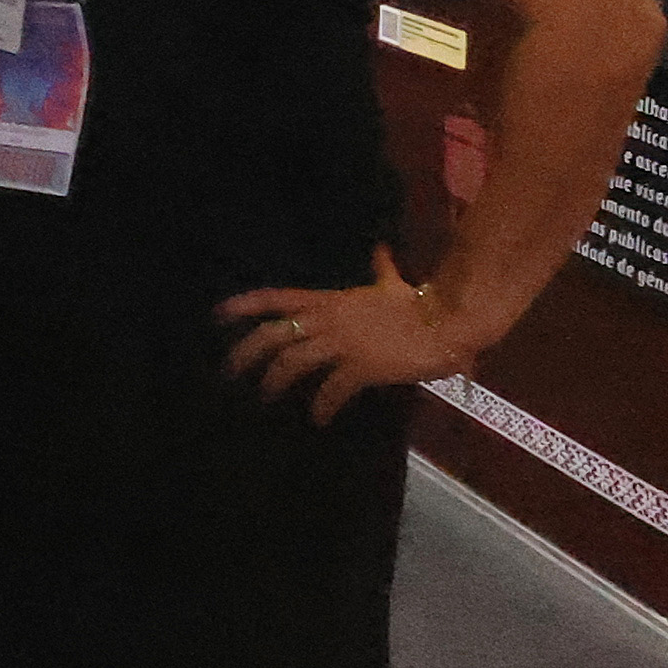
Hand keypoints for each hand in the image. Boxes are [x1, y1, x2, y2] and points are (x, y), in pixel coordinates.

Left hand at [218, 255, 492, 418]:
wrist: (451, 322)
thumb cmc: (423, 306)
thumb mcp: (394, 285)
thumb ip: (382, 270)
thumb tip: (380, 248)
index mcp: (332, 300)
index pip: (277, 297)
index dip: (245, 305)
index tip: (217, 316)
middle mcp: (330, 318)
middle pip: (274, 333)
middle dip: (245, 353)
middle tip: (229, 374)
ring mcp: (344, 341)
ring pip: (293, 361)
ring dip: (275, 382)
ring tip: (266, 398)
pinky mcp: (363, 366)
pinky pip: (331, 389)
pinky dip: (322, 406)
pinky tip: (319, 419)